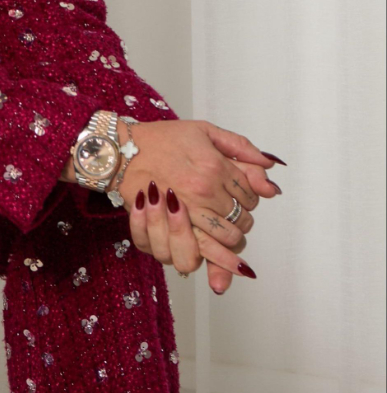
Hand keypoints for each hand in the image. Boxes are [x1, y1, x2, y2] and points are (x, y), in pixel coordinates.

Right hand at [117, 120, 282, 287]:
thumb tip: (270, 168)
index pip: (251, 195)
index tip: (239, 195)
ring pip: (225, 241)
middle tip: (229, 214)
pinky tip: (221, 261)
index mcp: (215, 165)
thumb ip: (240, 147)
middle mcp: (203, 190)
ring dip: (230, 242)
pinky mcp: (168, 228)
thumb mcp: (204, 131)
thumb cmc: (162, 139)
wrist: (123, 150)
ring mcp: (186, 211)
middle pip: (242, 220)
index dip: (250, 197)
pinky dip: (214, 261)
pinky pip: (198, 254)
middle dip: (241, 220)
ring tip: (224, 234)